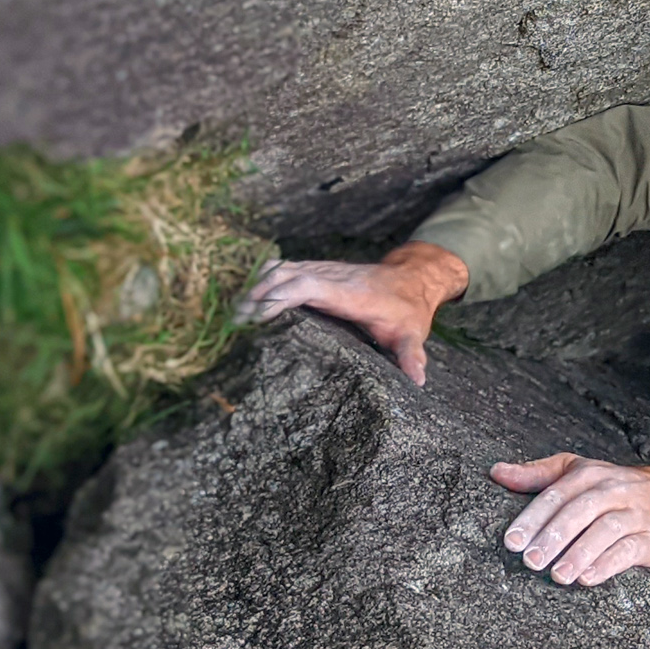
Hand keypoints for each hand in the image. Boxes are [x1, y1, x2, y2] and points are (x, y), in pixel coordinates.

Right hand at [237, 241, 468, 384]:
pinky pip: (285, 269)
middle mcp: (332, 276)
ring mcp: (323, 270)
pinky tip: (248, 299)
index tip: (256, 316)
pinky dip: (264, 280)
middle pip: (286, 276)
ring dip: (256, 287)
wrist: (413, 278)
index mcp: (349, 293)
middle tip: (234, 323)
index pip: (308, 286)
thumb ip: (411, 355)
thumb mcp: (412, 333)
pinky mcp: (318, 270)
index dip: (280, 297)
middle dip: (258, 296)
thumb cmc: (408, 310)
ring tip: (233, 314)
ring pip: (282, 269)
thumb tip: (417, 380)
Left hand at [490, 454, 649, 585]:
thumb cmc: (617, 488)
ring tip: (558, 575)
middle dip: (554, 535)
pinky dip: (609, 563)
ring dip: (579, 553)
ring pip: (606, 530)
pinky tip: (589, 577)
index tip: (512, 541)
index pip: (557, 494)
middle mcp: (614, 490)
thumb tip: (497, 472)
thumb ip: (537, 475)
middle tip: (532, 560)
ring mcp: (636, 514)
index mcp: (590, 475)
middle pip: (580, 510)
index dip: (533, 517)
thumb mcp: (580, 472)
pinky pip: (631, 549)